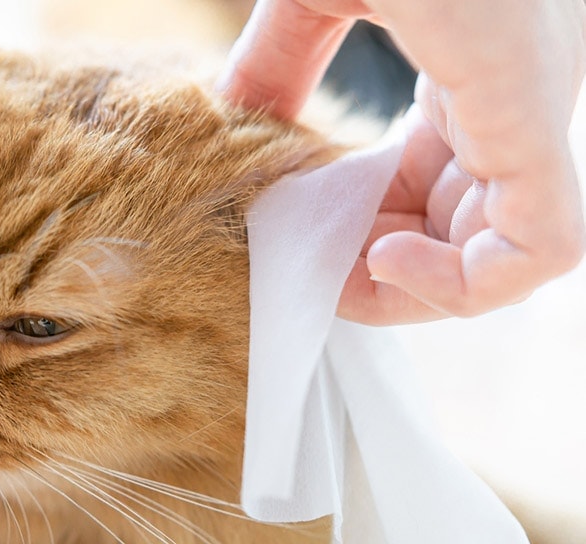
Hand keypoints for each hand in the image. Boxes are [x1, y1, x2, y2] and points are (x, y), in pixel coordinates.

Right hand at [220, 0, 585, 323]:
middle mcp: (511, 119)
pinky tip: (384, 255)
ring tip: (338, 270)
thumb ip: (281, 60)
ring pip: (500, 262)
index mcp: (474, 88)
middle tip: (311, 273)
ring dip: (411, 289)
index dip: (372, 241)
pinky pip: (540, 253)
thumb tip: (235, 119)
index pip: (439, 200)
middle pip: (461, 243)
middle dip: (380, 275)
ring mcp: (532, 126)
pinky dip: (462, 284)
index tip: (308, 249)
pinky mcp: (539, 132)